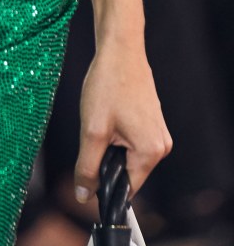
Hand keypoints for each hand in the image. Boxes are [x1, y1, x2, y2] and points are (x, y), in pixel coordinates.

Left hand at [74, 32, 172, 202]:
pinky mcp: (152, 122)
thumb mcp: (92, 130)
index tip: (88, 170)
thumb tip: (83, 196)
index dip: (104, 184)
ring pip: (127, 154)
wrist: (120, 49)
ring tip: (103, 117)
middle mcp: (161, 146)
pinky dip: (116, 132)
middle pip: (126, 171)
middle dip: (105, 158)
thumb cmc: (108, 84)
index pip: (126, 188)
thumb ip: (87, 167)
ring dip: (110, 144)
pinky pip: (131, 140)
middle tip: (95, 131)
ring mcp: (159, 133)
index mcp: (151, 152)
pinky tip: (110, 111)